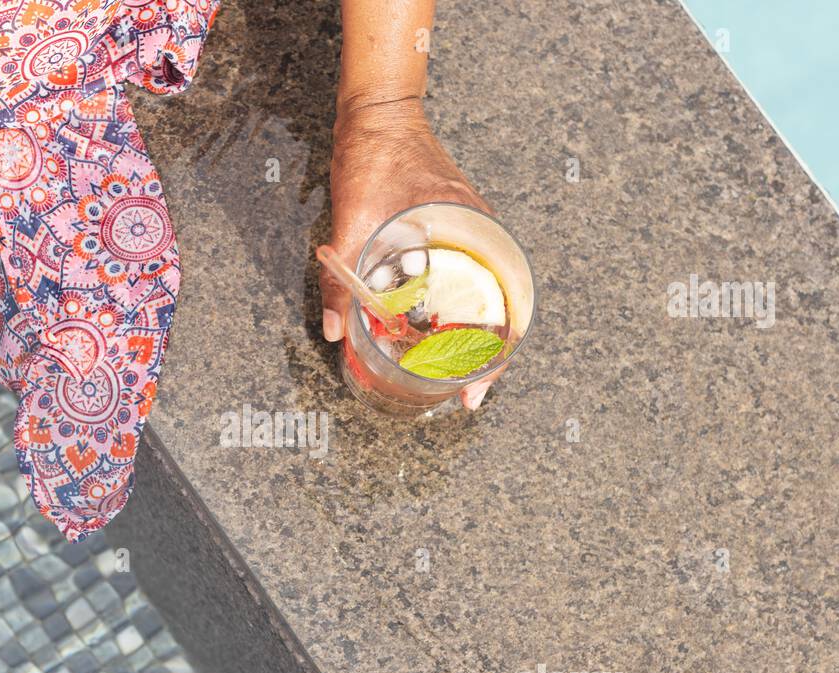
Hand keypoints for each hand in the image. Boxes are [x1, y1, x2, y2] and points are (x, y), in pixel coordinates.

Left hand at [322, 96, 506, 408]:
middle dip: (484, 358)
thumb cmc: (375, 155)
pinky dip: (457, 310)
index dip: (494, 359)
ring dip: (472, 337)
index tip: (477, 391)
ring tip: (453, 373)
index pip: (504, 308)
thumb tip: (333, 331)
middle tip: (463, 394)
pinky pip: (465, 280)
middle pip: (498, 313)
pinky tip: (436, 332)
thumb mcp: (353, 220)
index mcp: (472, 233)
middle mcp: (479, 237)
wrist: (377, 112)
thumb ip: (340, 279)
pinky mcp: (453, 231)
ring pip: (483, 299)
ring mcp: (469, 234)